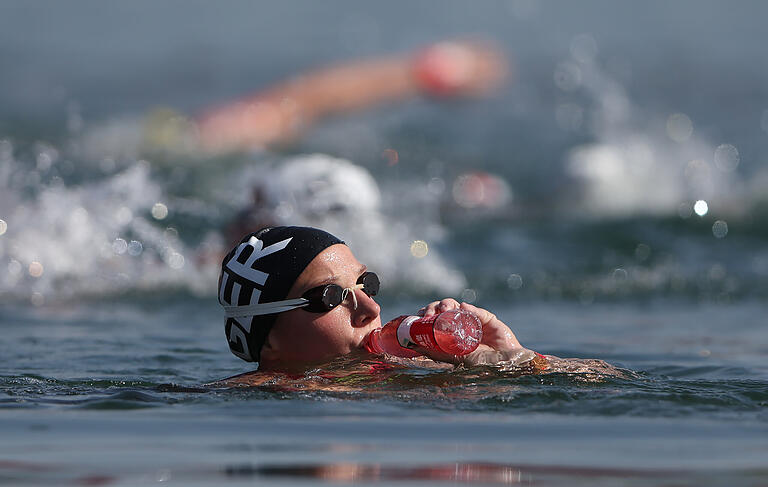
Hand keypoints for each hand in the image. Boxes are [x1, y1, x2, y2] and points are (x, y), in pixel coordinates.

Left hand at [415, 299, 530, 365]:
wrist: (505, 364)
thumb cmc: (482, 364)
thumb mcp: (456, 358)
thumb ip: (438, 353)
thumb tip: (415, 346)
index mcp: (451, 333)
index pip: (435, 318)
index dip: (427, 313)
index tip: (419, 315)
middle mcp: (461, 325)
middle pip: (443, 309)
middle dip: (434, 307)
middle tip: (430, 313)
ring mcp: (474, 320)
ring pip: (456, 306)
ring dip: (448, 304)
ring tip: (445, 309)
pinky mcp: (488, 319)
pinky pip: (478, 311)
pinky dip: (471, 309)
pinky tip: (464, 308)